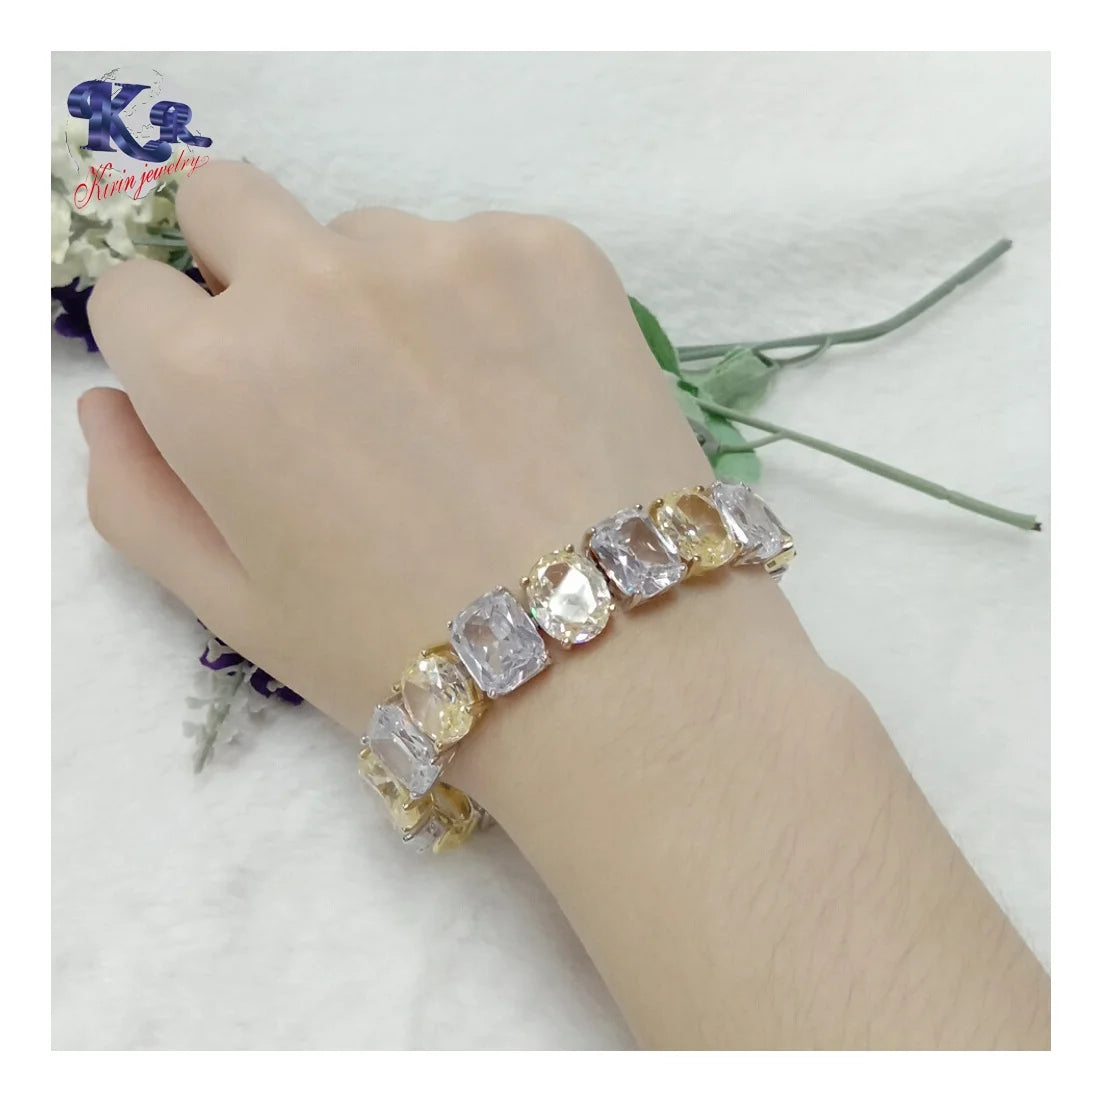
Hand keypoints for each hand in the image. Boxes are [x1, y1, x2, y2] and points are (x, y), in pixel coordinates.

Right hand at [81, 162, 714, 731]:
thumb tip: (110, 402)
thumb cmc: (408, 655)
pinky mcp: (553, 250)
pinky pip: (480, 247)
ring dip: (382, 300)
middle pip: (228, 202)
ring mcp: (445, 254)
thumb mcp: (236, 608)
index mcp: (218, 375)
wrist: (614, 666)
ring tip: (454, 416)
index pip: (133, 292)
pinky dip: (485, 305)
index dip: (172, 351)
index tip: (224, 397)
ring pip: (368, 236)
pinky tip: (528, 401)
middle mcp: (319, 283)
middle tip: (323, 374)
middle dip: (245, 271)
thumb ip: (136, 496)